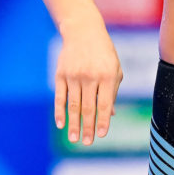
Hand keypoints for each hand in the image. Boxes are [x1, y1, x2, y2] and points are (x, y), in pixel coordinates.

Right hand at [54, 21, 122, 144]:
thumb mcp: (114, 68)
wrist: (83, 31)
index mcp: (107, 76)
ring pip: (73, 105)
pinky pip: (60, 97)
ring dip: (74, 124)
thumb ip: (112, 91)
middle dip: (88, 128)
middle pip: (88, 108)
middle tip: (87, 143)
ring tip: (74, 139)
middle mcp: (90, 76)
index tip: (101, 135)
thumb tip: (110, 115)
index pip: (105, 104)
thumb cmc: (103, 53)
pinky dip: (59, 112)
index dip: (103, 121)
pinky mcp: (61, 74)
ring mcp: (74, 75)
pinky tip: (61, 124)